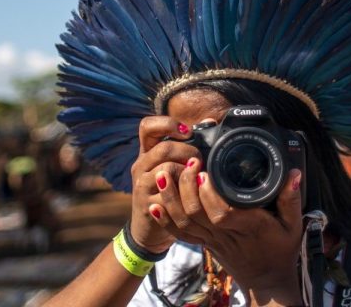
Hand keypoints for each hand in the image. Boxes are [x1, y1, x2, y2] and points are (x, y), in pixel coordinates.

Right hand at [129, 116, 200, 252]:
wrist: (150, 228)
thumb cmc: (169, 192)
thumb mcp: (173, 167)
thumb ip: (186, 147)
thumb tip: (210, 122)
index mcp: (147, 152)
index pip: (147, 126)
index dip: (167, 124)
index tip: (187, 132)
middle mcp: (140, 166)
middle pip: (163, 148)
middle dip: (188, 152)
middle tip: (198, 162)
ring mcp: (141, 185)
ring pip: (166, 169)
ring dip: (187, 173)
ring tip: (196, 178)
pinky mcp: (147, 204)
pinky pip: (168, 195)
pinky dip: (184, 193)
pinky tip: (191, 195)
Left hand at [150, 159, 303, 304]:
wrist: (267, 281)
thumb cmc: (281, 251)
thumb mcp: (293, 226)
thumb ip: (291, 199)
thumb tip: (294, 174)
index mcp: (248, 226)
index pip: (223, 213)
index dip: (209, 195)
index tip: (203, 172)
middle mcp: (225, 234)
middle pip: (197, 214)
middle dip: (185, 188)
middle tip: (184, 164)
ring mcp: (211, 240)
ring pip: (184, 223)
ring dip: (169, 199)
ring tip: (162, 175)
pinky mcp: (203, 244)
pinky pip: (180, 234)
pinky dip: (164, 220)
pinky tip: (153, 204)